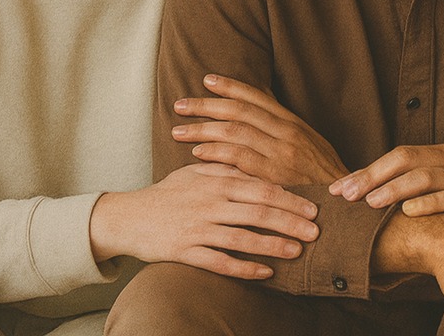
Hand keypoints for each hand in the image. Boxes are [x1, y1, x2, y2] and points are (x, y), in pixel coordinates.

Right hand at [89, 162, 319, 279]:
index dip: (290, 198)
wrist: (127, 217)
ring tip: (297, 251)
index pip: (261, 188)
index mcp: (215, 181)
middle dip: (290, 222)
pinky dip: (244, 268)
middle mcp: (209, 203)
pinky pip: (219, 262)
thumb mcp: (195, 173)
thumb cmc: (167, 194)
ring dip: (272, 245)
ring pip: (242, 238)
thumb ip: (226, 169)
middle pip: (258, 212)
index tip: (313, 208)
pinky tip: (265, 273)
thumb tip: (257, 169)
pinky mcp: (185, 252)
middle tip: (316, 231)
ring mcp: (197, 228)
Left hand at [171, 73, 348, 184]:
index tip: (206, 80)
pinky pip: (240, 159)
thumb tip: (261, 111)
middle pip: (238, 110)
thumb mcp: (310, 144)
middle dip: (206, 106)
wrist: (349, 204)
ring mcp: (281, 153)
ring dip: (203, 129)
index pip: (255, 96)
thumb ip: (285, 128)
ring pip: (234, 131)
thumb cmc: (325, 177)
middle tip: (181, 104)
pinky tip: (197, 152)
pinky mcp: (276, 176)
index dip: (229, 86)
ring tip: (179, 129)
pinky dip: (216, 153)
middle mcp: (286, 132)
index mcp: (293, 122)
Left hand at [331, 143, 443, 228]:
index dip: (365, 169)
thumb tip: (369, 199)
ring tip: (368, 203)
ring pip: (423, 176)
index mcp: (440, 153)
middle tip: (345, 194)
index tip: (337, 186)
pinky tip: (407, 213)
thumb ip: (415, 187)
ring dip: (392, 189)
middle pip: (403, 159)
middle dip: (371, 176)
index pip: (396, 155)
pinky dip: (427, 204)